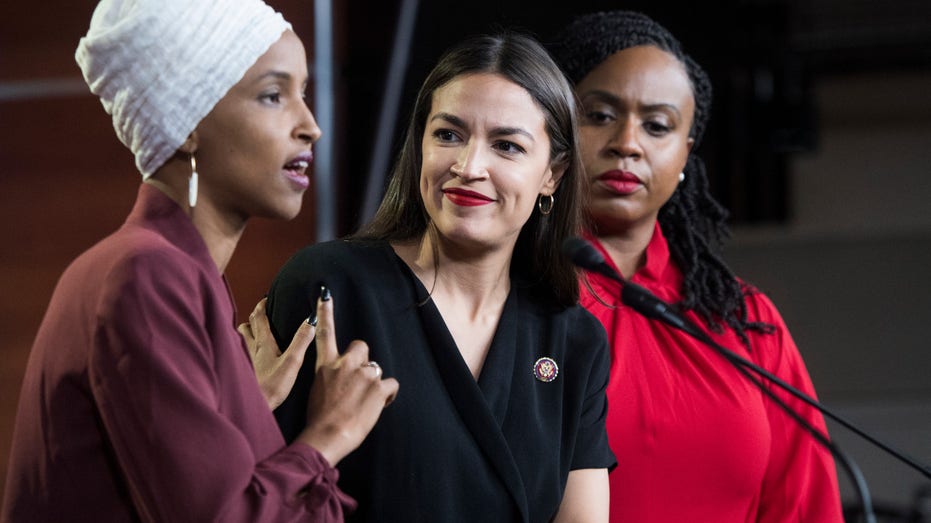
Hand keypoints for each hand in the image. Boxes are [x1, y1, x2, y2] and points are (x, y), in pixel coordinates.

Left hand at [238, 298, 313, 409]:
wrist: (251, 407)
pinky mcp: (242, 373)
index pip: (259, 318)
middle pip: (246, 326)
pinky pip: (240, 354)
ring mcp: (244, 361)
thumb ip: (302, 340)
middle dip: (253, 318)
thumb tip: (312, 320)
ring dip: (245, 333)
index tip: (266, 298)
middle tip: (260, 314)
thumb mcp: (292, 362)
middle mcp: (250, 349)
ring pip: (240, 340)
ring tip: (253, 333)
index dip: (262, 306)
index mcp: (264, 343)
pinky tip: (250, 358)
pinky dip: (243, 349)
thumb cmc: (271, 386)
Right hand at [296, 289, 398, 465]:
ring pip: (376, 369)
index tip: (325, 294)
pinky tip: (379, 406)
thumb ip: (330, 378)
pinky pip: (391, 385)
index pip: (324, 333)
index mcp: (324, 366)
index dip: (325, 312)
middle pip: (360, 347)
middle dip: (363, 360)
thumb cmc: (319, 420)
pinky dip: (388, 395)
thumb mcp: (316, 392)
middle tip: (359, 382)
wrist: (327, 437)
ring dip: (374, 383)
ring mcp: (363, 374)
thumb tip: (340, 378)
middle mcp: (344, 364)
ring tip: (364, 404)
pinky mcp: (378, 387)